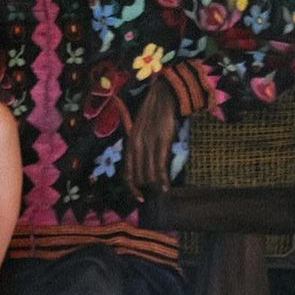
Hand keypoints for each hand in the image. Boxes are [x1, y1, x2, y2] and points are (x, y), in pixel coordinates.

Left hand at [125, 81, 177, 201]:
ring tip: (163, 191)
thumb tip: (141, 165)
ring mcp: (149, 144)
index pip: (127, 173)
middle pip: (139, 177)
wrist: (164, 97)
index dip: (132, 188)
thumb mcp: (137, 131)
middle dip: (147, 188)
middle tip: (156, 193)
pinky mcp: (162, 142)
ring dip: (156, 186)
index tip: (139, 197)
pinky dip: (163, 179)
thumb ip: (137, 148)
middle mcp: (136, 145)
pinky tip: (166, 187)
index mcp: (129, 143)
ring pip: (150, 174)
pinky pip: (160, 166)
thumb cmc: (152, 114)